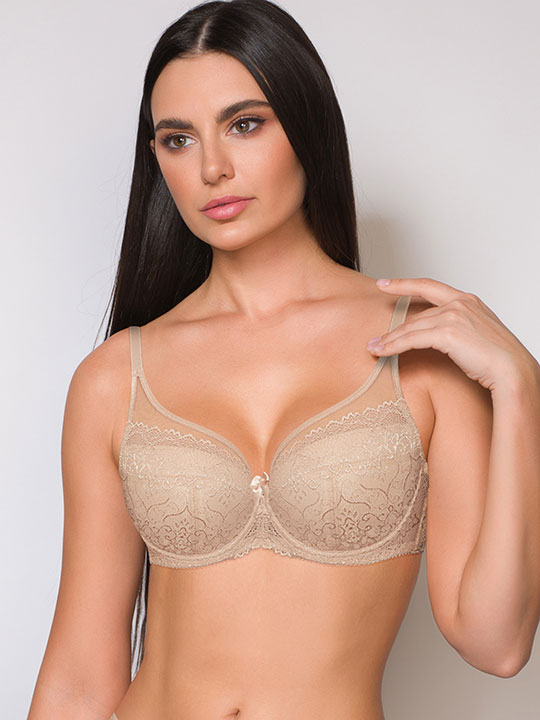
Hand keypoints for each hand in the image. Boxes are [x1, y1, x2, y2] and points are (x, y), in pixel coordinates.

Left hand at [368, 277, 537, 392]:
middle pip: (415, 315)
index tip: (384, 283)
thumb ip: (457, 328)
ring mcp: (453, 316)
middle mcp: (459, 303)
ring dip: (389, 340)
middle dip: (392, 328)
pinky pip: (411, 339)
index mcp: (467, 300)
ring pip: (410, 328)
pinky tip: (382, 352)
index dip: (404, 284)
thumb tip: (436, 336)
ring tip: (373, 349)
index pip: (428, 286)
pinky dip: (393, 347)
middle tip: (375, 339)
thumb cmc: (498, 358)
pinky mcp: (447, 333)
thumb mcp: (476, 334)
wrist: (512, 370)